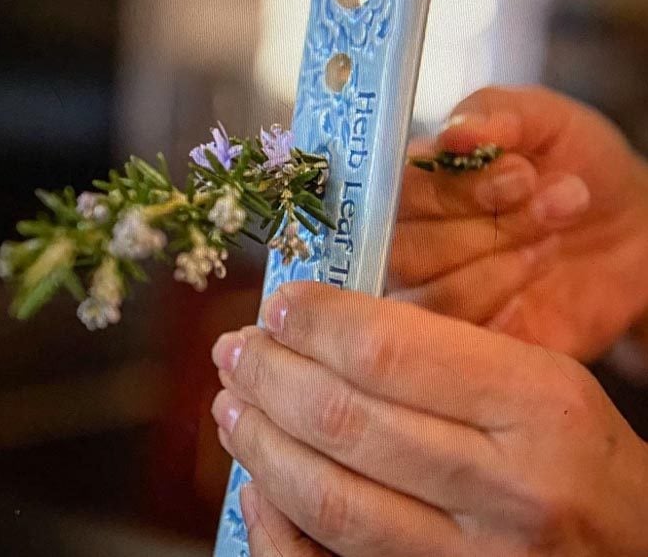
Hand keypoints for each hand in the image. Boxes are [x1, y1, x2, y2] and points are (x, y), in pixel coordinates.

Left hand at [211, 283, 647, 555]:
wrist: (633, 548)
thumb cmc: (574, 449)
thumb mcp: (534, 378)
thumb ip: (439, 352)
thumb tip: (327, 330)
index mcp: (535, 403)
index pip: (388, 350)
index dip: (315, 323)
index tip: (278, 306)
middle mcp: (506, 487)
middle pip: (344, 421)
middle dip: (269, 376)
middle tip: (237, 350)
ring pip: (329, 498)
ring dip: (259, 442)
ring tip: (231, 404)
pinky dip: (277, 525)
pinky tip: (256, 485)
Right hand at [390, 86, 647, 360]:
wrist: (633, 230)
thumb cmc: (577, 165)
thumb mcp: (546, 120)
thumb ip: (496, 114)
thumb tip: (453, 133)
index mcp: (415, 185)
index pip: (395, 195)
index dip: (451, 191)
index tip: (519, 172)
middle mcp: (411, 242)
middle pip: (404, 250)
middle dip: (486, 227)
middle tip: (545, 199)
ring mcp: (431, 296)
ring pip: (430, 299)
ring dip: (501, 264)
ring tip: (553, 232)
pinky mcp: (463, 342)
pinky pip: (458, 345)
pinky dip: (504, 307)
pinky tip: (539, 275)